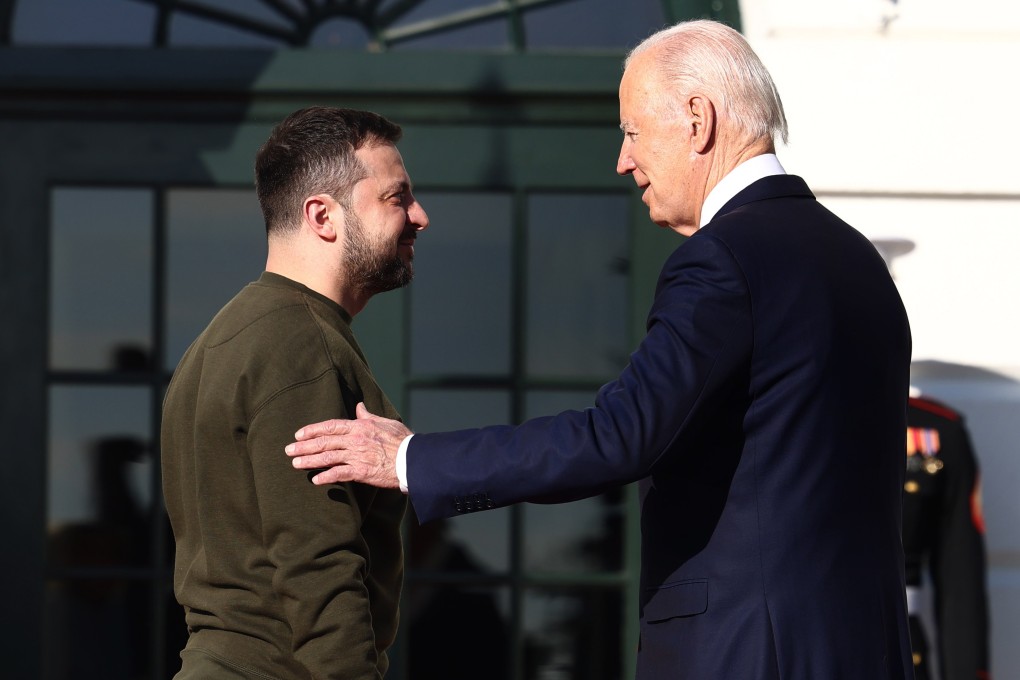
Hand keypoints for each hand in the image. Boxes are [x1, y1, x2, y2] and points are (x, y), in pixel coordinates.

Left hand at [285, 402, 410, 487]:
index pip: (331, 426)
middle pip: (324, 442)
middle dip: (304, 446)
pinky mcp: (361, 471)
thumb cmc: (402, 440)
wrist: (413, 459)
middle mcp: (355, 439)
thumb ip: (368, 416)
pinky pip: (339, 474)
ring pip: (327, 457)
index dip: (313, 430)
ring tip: (295, 464)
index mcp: (360, 426)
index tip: (299, 434)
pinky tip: (315, 480)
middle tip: (288, 450)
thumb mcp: (385, 422)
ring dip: (309, 461)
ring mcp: (357, 456)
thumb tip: (359, 406)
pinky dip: (326, 477)